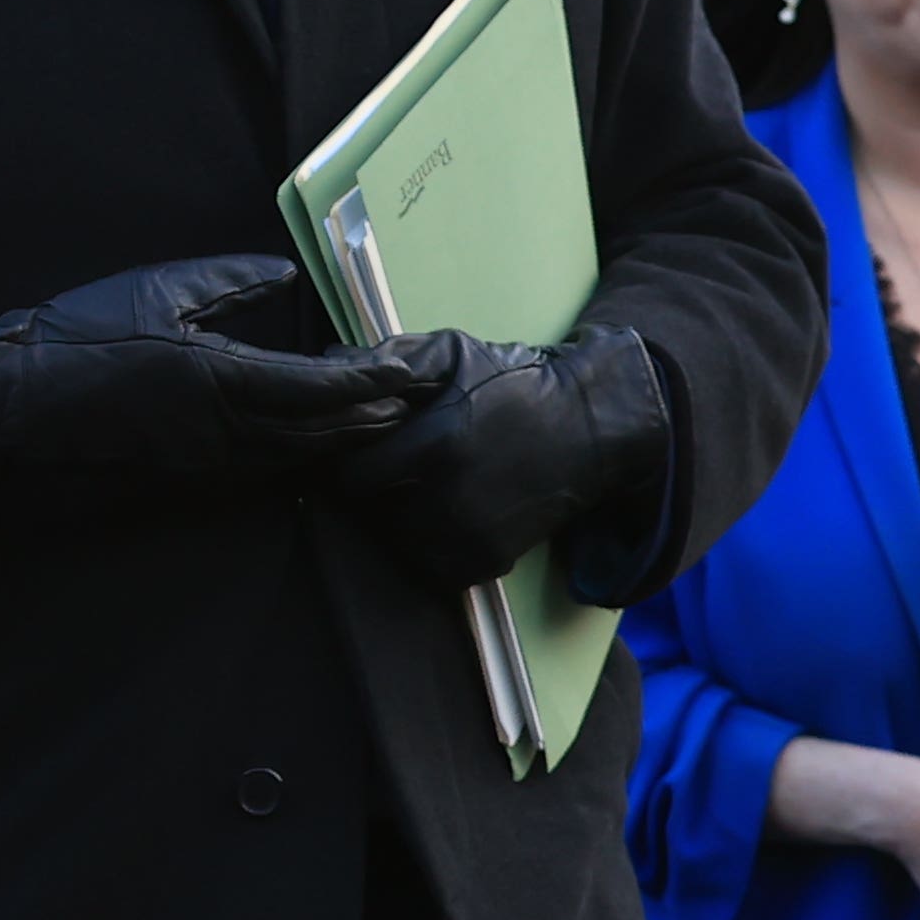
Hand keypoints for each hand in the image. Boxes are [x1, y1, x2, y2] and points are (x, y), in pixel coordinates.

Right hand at [0, 256, 426, 499]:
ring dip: (341, 438)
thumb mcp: (163, 289)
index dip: (370, 380)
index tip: (407, 367)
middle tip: (412, 396)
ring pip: (295, 455)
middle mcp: (225, 430)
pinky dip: (301, 452)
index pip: (318, 387)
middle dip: (370, 415)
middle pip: (320, 432)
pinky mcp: (188, 472)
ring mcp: (207, 459)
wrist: (23, 397)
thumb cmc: (87, 333)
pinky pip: (263, 467)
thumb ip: (231, 282)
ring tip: (378, 417)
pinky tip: (313, 441)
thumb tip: (288, 274)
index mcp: (223, 378)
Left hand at [334, 323, 666, 599]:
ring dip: (401, 519)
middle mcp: (447, 500)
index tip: (365, 450)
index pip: (350, 478)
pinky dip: (432, 545)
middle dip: (376, 490)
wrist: (591, 426)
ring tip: (429, 487)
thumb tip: (329, 362)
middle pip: (371, 512)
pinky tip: (451, 512)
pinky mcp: (486, 564)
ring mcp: (468, 538)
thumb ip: (394, 359)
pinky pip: (432, 565)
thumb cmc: (516, 383)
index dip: (350, 462)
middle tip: (400, 465)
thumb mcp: (457, 354)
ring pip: (398, 540)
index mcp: (435, 446)